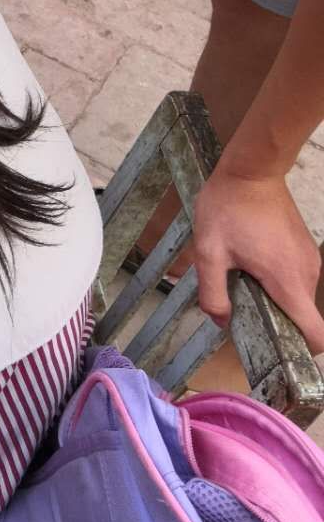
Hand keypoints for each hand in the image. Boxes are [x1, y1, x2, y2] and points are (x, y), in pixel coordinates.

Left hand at [192, 168, 323, 355]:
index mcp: (287, 282)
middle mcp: (307, 275)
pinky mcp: (305, 248)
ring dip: (274, 299)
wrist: (252, 169)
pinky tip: (251, 264)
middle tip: (243, 306)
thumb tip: (221, 321)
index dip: (302, 353)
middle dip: (276, 322)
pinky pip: (295, 278)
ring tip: (243, 279)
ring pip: (298, 298)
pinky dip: (278, 282)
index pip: (317, 335)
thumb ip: (213, 291)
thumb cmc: (228, 207)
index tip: (276, 352)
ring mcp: (310, 260)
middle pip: (303, 319)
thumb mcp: (208, 250)